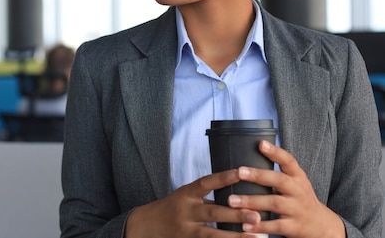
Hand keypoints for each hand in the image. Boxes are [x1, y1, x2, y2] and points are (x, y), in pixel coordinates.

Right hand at [125, 169, 258, 237]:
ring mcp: (186, 229)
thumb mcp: (184, 196)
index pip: (206, 182)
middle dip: (236, 214)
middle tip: (258, 215)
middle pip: (214, 212)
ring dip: (236, 237)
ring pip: (213, 234)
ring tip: (257, 236)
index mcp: (186, 193)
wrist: (145, 226)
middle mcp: (186, 210)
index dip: (223, 177)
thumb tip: (236, 191)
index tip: (241, 172)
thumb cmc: (171, 208)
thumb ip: (205, 195)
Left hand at [227, 140, 344, 237]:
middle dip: (258, 175)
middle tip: (239, 172)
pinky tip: (245, 225)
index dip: (276, 152)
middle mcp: (299, 191)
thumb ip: (277, 171)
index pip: (289, 161)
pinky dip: (260, 225)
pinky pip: (276, 226)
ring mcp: (298, 209)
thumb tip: (248, 153)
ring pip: (275, 203)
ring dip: (252, 201)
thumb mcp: (295, 182)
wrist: (322, 226)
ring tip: (232, 200)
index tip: (261, 144)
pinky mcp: (294, 227)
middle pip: (280, 180)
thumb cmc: (299, 198)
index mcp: (298, 177)